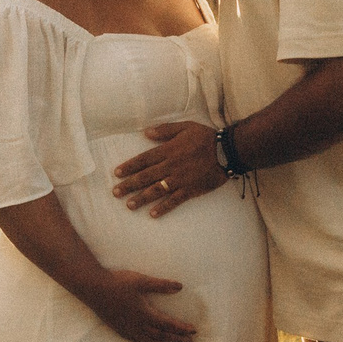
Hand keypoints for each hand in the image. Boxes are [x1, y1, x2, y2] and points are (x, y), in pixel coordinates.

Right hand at [87, 267, 196, 341]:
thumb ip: (161, 285)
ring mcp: (128, 328)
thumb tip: (180, 287)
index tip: (194, 331)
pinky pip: (136, 341)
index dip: (182, 328)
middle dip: (178, 339)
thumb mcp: (142, 281)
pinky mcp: (119, 329)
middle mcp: (138, 325)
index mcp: (145, 314)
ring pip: (150, 341)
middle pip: (162, 335)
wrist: (93, 288)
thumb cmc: (118, 282)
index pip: (168, 324)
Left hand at [111, 121, 226, 216]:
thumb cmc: (206, 138)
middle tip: (115, 193)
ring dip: (141, 198)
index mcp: (168, 150)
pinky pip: (174, 200)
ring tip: (129, 205)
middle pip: (146, 177)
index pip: (144, 159)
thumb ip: (165, 130)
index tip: (116, 173)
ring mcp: (180, 179)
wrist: (227, 151)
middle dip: (129, 185)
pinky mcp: (191, 190)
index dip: (129, 167)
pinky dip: (163, 208)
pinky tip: (153, 214)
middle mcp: (171, 166)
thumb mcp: (185, 127)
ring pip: (157, 190)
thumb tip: (146, 132)